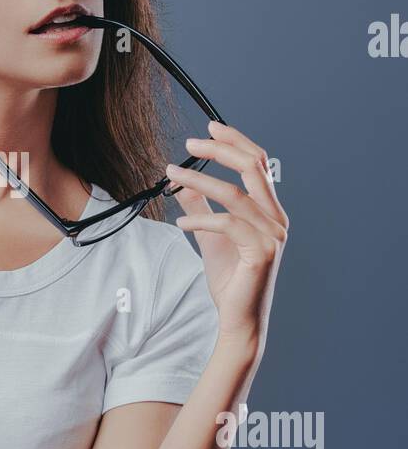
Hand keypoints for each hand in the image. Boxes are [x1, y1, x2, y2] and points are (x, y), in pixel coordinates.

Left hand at [165, 119, 288, 347]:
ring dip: (199, 180)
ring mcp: (272, 236)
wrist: (239, 320)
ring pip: (235, 194)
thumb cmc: (230, 280)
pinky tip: (180, 221)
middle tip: (190, 142)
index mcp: (269, 211)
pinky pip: (228, 224)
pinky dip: (201, 218)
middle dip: (221, 150)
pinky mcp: (261, 253)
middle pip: (253, 168)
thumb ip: (202, 207)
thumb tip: (183, 181)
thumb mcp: (210, 237)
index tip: (209, 128)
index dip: (235, 142)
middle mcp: (276, 219)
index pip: (258, 164)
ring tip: (172, 176)